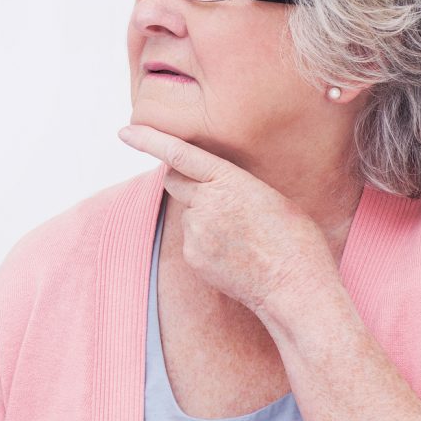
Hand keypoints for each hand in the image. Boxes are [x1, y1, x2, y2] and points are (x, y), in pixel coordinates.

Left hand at [117, 123, 336, 317]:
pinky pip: (192, 241)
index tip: (125, 132)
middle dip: (183, 180)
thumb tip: (209, 188)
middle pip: (174, 180)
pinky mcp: (192, 256)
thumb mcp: (268, 196)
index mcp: (229, 180)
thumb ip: (231, 184)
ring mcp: (196, 231)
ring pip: (188, 214)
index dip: (149, 140)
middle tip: (214, 195)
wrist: (296, 287)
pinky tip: (235, 256)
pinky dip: (207, 244)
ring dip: (204, 218)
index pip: (179, 153)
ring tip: (241, 237)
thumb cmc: (294, 239)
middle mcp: (206, 203)